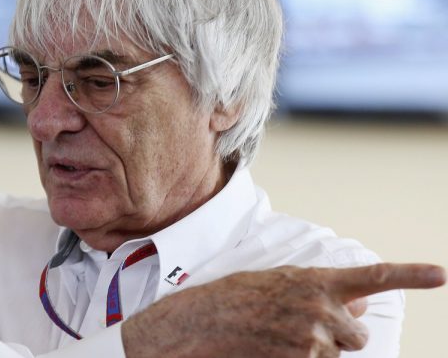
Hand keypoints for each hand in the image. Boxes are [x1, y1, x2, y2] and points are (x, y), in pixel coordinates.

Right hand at [123, 263, 445, 357]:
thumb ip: (320, 290)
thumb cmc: (233, 298)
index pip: (372, 276)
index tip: (440, 274)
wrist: (199, 323)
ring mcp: (311, 338)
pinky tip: (275, 348)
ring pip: (338, 354)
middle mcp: (319, 308)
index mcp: (315, 280)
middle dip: (338, 334)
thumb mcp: (276, 281)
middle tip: (302, 327)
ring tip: (280, 337)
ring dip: (319, 350)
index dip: (410, 275)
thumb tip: (359, 305)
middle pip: (357, 333)